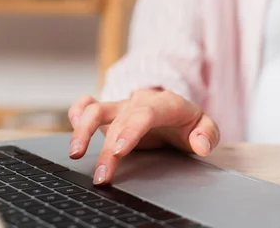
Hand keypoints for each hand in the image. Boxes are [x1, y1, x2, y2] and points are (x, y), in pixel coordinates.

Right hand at [67, 90, 219, 184]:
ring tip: (75, 154)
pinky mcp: (110, 111)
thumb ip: (207, 135)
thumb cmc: (187, 122)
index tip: (120, 150)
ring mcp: (122, 106)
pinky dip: (77, 111)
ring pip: (97, 109)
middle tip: (102, 177)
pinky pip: (89, 104)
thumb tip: (200, 144)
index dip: (131, 130)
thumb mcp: (205, 127)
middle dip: (108, 149)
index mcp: (165, 104)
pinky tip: (72, 126)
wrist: (175, 110)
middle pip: (119, 121)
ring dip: (83, 130)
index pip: (145, 114)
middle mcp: (140, 102)